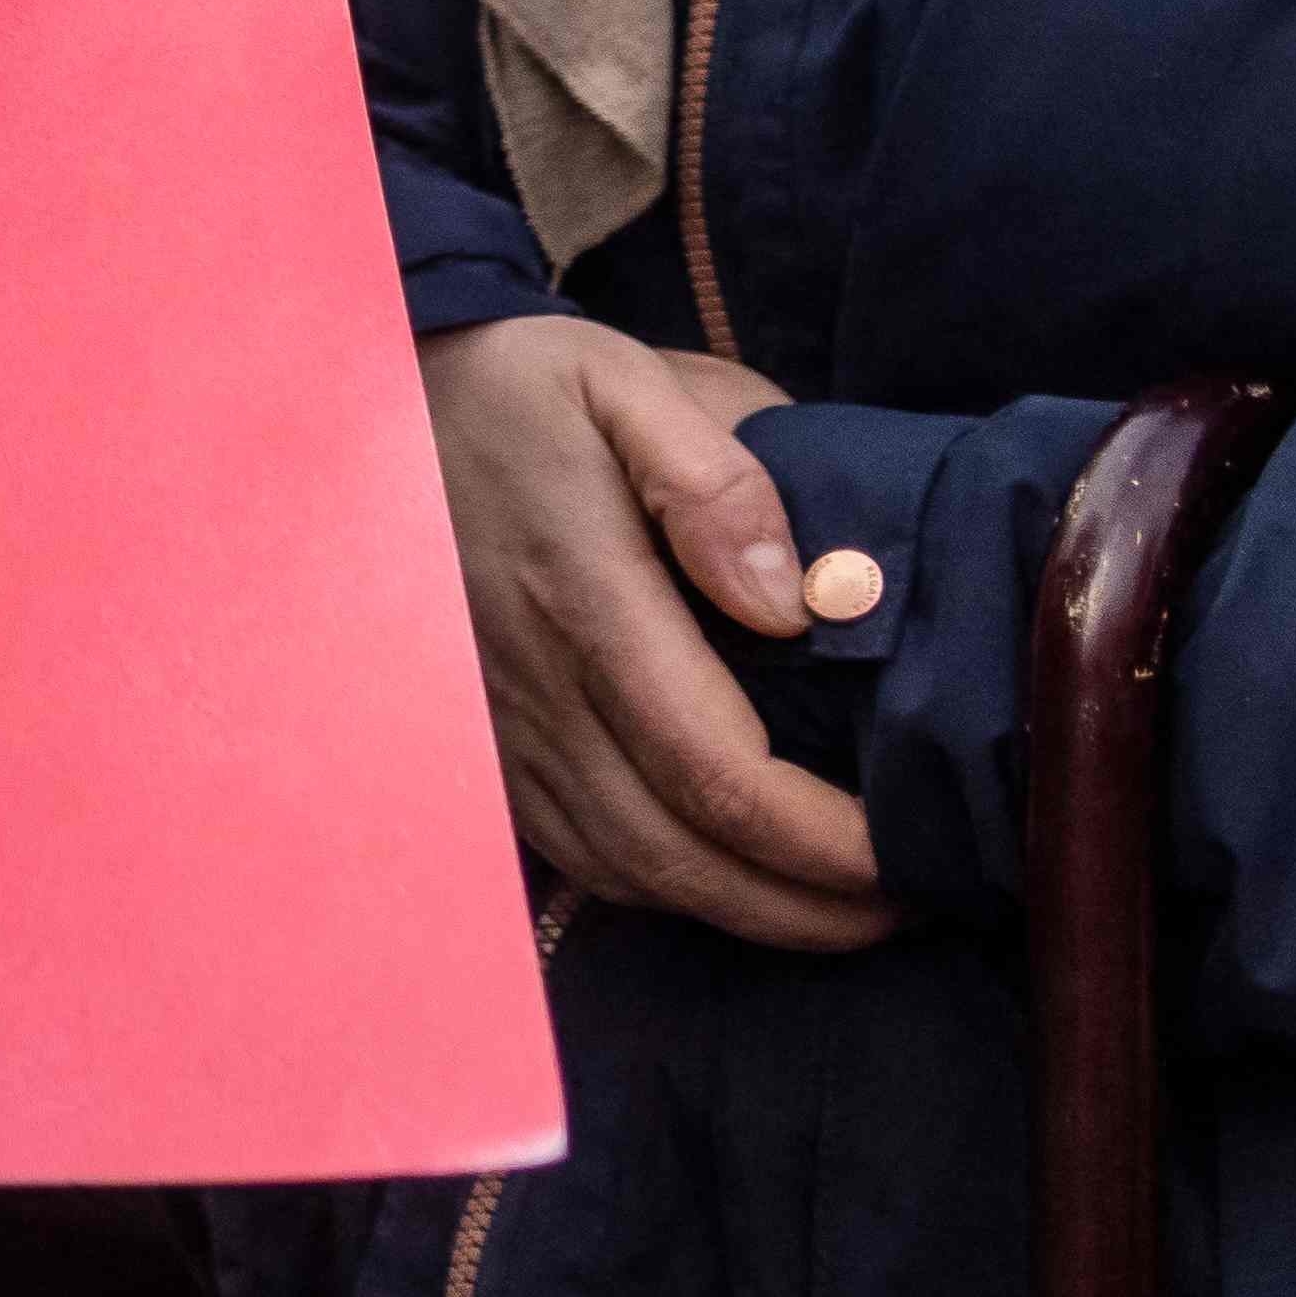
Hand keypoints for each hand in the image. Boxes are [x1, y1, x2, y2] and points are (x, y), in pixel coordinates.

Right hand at [428, 311, 896, 945]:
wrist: (390, 393)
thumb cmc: (532, 385)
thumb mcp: (628, 384)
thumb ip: (715, 483)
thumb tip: (789, 606)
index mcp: (587, 601)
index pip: (718, 772)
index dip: (819, 843)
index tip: (906, 855)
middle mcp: (537, 683)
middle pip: (676, 852)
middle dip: (801, 908)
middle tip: (904, 908)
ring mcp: (502, 719)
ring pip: (625, 869)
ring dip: (739, 912)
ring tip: (837, 908)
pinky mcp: (486, 731)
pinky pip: (574, 849)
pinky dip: (663, 887)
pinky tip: (726, 876)